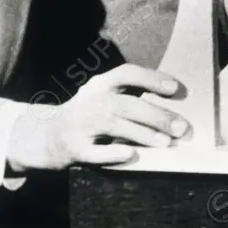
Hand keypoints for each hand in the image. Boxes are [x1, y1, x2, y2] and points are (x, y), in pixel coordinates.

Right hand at [6, 64, 188, 172]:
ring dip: (142, 133)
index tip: (175, 88)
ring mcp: (80, 124)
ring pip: (114, 126)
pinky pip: (96, 152)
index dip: (151, 78)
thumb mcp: (102, 98)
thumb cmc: (87, 115)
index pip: (126, 73)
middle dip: (156, 115)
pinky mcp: (74, 148)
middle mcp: (89, 101)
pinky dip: (114, 153)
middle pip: (125, 103)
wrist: (45, 134)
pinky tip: (132, 154)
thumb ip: (129, 99)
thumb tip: (171, 109)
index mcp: (99, 85)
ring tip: (166, 142)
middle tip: (181, 127)